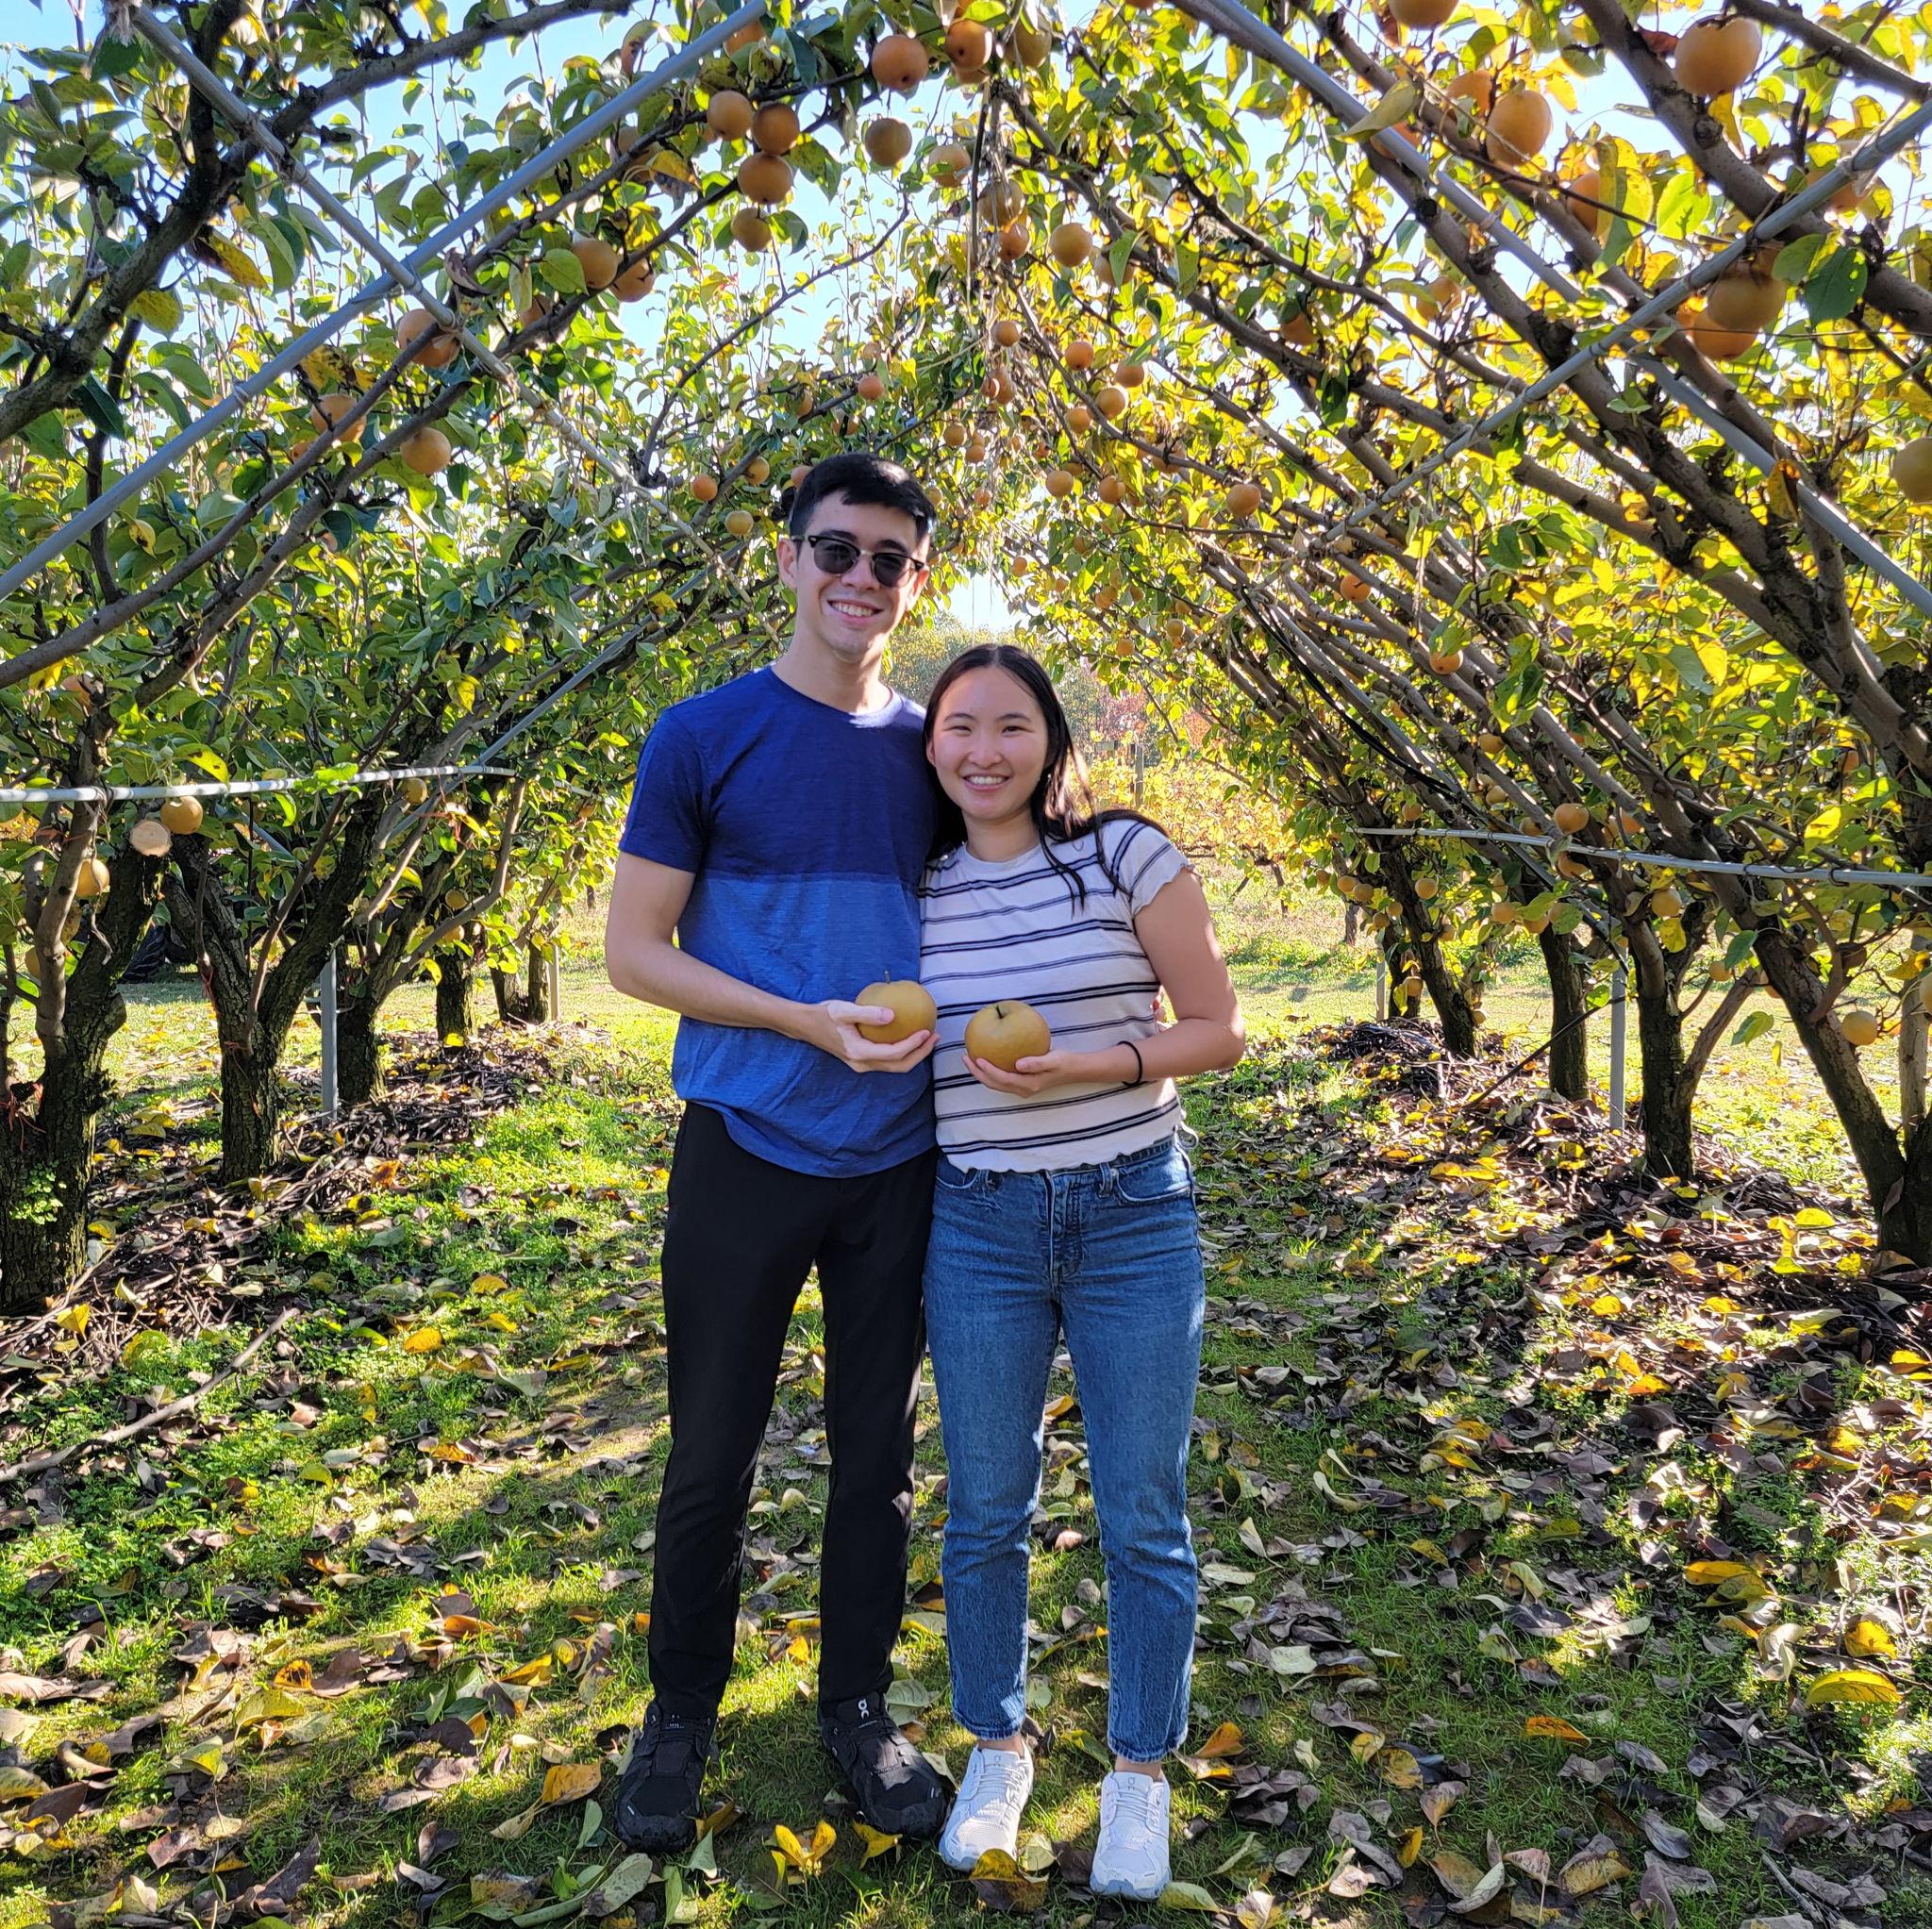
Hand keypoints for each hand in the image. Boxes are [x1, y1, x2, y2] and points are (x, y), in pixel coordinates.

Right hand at [799, 1000, 935, 1073]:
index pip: (893, 1054)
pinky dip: (902, 1052)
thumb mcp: (844, 1010)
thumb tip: (892, 1015)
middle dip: (920, 1054)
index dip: (913, 1045)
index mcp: (859, 1053)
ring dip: (913, 1055)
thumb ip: (867, 1013)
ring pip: (894, 1066)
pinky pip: (887, 1060)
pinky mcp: (862, 1060)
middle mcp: (862, 1064)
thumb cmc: (824, 1015)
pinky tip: (908, 1036)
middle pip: (899, 1066)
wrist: (806, 1025)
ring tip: (928, 1038)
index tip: (927, 1031)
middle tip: (935, 1037)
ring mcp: (862, 1064)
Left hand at [965, 1049, 1086, 1096]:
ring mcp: (1021, 1088)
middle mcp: (1022, 1089)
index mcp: (1028, 1084)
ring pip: (995, 1083)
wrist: (1074, 1070)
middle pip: (993, 1084)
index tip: (977, 1058)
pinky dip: (991, 1071)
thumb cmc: (1064, 1062)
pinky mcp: (1022, 1083)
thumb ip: (1036, 1062)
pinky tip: (988, 1058)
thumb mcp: (1053, 1060)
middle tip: (965, 1057)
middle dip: (977, 1073)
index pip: (1002, 1079)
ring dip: (981, 1073)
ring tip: (971, 1058)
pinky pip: (1001, 1079)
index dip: (987, 1070)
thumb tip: (1018, 1064)